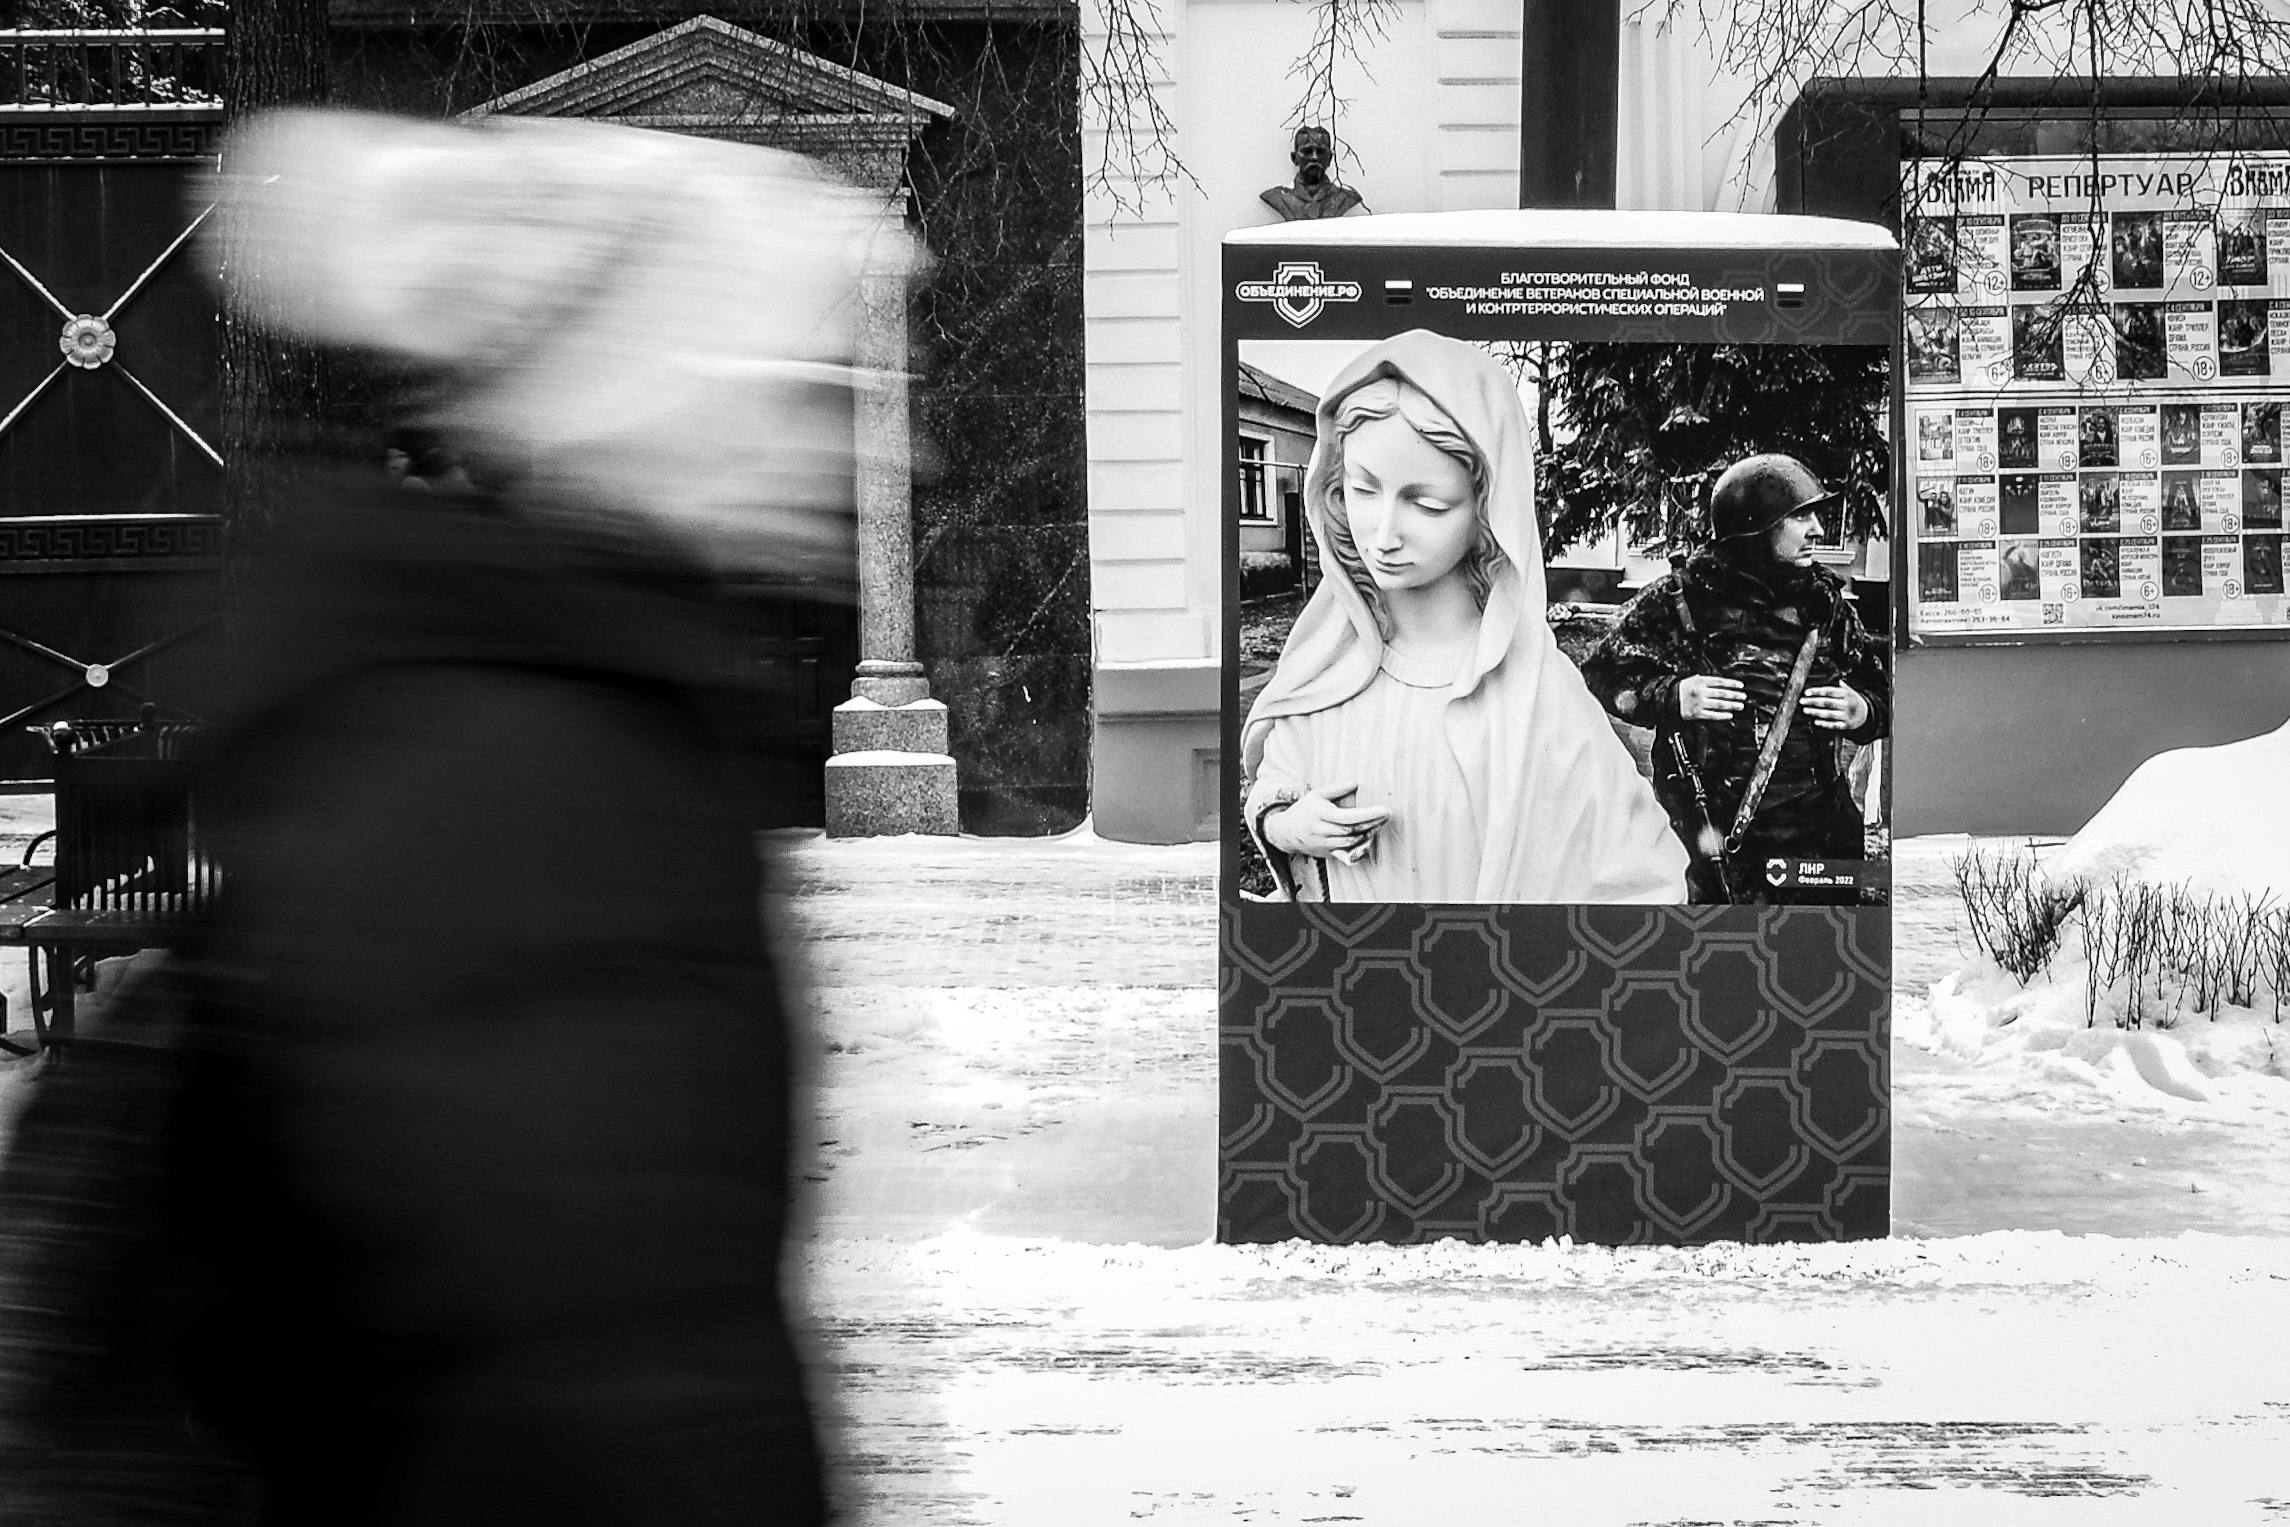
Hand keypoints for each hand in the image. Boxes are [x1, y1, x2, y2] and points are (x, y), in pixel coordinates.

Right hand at [1262, 781, 1391, 860]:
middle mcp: (1323, 830)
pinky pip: (1346, 855)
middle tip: (1386, 815)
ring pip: (1351, 843)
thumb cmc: (1304, 810)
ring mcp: (1325, 844)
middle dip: (1372, 824)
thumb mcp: (1317, 794)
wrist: (1286, 832)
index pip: (1348, 817)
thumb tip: (1355, 783)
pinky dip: (1359, 852)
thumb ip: (1337, 789)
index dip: (1368, 815)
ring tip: (1379, 824)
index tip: (1384, 810)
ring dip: (1368, 835)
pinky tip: (1368, 843)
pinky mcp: (1328, 853)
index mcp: (1321, 814)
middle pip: (1352, 831)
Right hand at [1676, 675, 1746, 721]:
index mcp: (1700, 681)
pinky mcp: (1696, 714)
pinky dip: (1722, 715)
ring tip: (1740, 706)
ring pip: (1719, 704)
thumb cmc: (1681, 689)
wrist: (1666, 700)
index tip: (1741, 686)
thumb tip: (1721, 683)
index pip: (1720, 682)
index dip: (1732, 683)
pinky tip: (1729, 715)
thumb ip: (1705, 680)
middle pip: (1722, 693)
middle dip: (1735, 695)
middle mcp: (1701, 692)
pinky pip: (1712, 715)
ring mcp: (1699, 704)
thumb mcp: (1692, 680)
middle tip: (1743, 697)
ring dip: (1732, 705)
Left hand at [1802, 684, 1869, 730]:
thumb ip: (1839, 685)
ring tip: (1805, 710)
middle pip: (1827, 702)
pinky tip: (1815, 721)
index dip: (1817, 691)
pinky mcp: (1845, 725)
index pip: (1829, 691)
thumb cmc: (1852, 700)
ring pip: (1828, 714)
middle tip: (1802, 701)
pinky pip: (1833, 725)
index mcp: (1846, 694)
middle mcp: (1846, 704)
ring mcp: (1846, 715)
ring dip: (1815, 712)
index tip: (1806, 692)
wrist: (1865, 714)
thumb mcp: (1849, 690)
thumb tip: (1831, 677)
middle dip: (1813, 702)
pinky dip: (1824, 724)